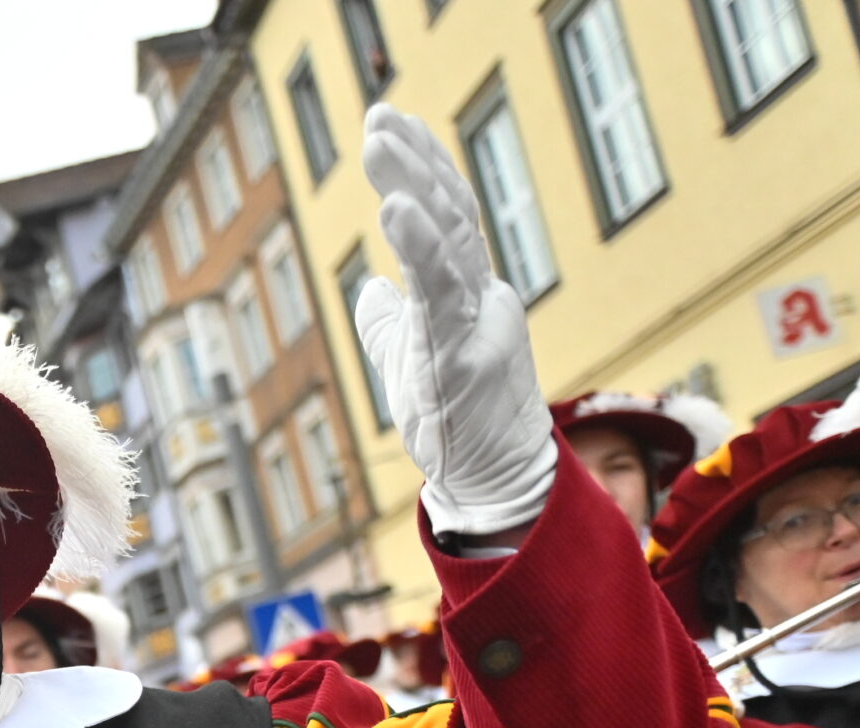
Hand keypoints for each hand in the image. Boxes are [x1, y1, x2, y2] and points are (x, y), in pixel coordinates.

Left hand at [353, 104, 556, 536]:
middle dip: (415, 161)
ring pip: (450, 240)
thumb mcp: (408, 358)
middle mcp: (480, 294)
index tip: (392, 124)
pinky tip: (399, 207)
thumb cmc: (452, 419)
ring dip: (415, 187)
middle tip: (378, 117)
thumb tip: (369, 285)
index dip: (423, 166)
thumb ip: (389, 319)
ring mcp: (476, 322)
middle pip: (450, 212)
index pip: (448, 213)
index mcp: (466, 290)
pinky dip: (421, 246)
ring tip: (382, 143)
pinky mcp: (463, 354)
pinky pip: (441, 291)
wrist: (490, 477)